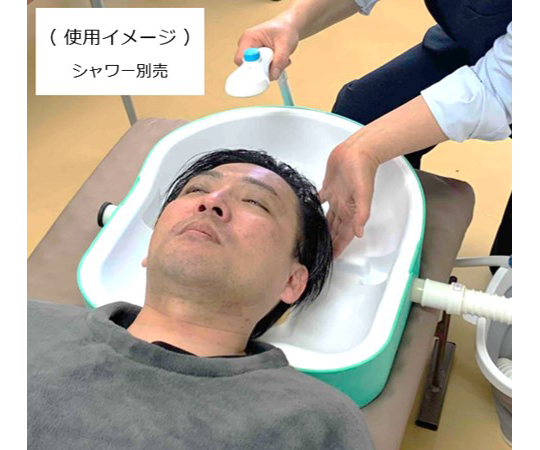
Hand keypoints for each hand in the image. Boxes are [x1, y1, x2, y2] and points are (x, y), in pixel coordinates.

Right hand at [235, 17, 299, 80]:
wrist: (290, 26)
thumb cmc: (285, 29)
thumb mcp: (285, 45)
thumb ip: (279, 61)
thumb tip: (273, 75)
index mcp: (249, 38)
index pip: (241, 60)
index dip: (251, 69)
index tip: (264, 72)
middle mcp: (246, 45)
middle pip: (248, 67)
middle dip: (264, 69)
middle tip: (277, 63)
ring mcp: (251, 52)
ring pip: (256, 70)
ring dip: (270, 69)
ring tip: (280, 59)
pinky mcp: (257, 57)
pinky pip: (261, 70)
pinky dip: (271, 68)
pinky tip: (279, 60)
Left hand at [319, 141, 379, 258]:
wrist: (357, 152)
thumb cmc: (362, 171)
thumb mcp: (364, 194)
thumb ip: (361, 214)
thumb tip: (359, 234)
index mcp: (351, 211)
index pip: (345, 234)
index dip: (339, 247)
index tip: (333, 258)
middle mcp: (343, 206)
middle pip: (335, 229)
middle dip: (330, 241)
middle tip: (321, 252)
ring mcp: (336, 197)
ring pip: (328, 218)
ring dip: (323, 229)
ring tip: (316, 238)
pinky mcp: (328, 187)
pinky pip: (320, 201)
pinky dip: (314, 208)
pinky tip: (307, 214)